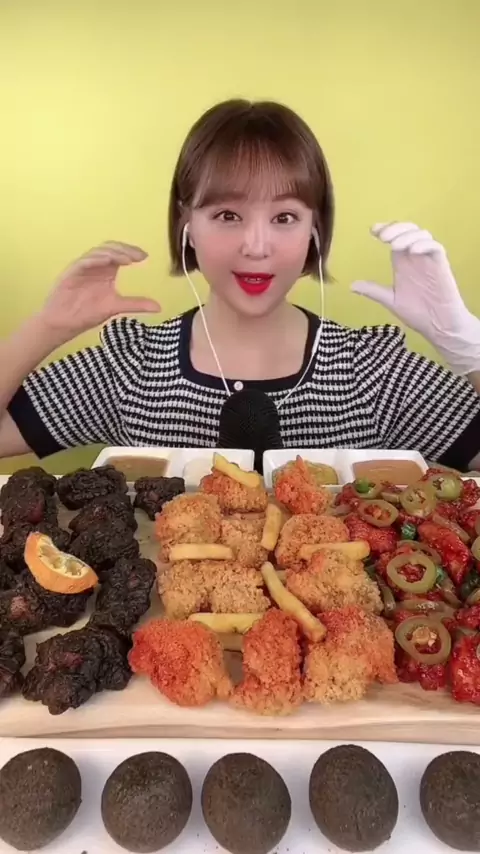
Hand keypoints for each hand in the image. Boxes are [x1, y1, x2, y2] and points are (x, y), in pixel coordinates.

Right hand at [38, 241, 160, 343]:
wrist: (64, 323)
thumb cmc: (86, 313)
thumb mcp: (116, 307)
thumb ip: (135, 304)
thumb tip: (159, 307)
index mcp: (106, 270)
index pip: (119, 253)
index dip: (131, 251)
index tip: (144, 256)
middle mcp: (95, 265)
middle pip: (110, 248)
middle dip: (124, 249)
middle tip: (138, 256)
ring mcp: (82, 268)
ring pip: (98, 252)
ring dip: (113, 253)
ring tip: (127, 259)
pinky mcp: (71, 273)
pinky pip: (83, 262)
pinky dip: (95, 260)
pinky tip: (107, 261)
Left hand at [351, 222, 479, 374]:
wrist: (438, 327)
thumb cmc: (418, 313)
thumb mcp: (391, 300)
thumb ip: (374, 291)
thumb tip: (351, 285)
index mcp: (402, 263)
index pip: (395, 238)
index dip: (385, 229)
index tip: (373, 230)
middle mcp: (415, 258)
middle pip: (408, 230)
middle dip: (395, 228)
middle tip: (383, 236)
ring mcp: (429, 261)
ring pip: (422, 235)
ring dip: (408, 236)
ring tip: (394, 246)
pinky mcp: (441, 266)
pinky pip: (436, 248)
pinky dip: (424, 245)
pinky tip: (412, 251)